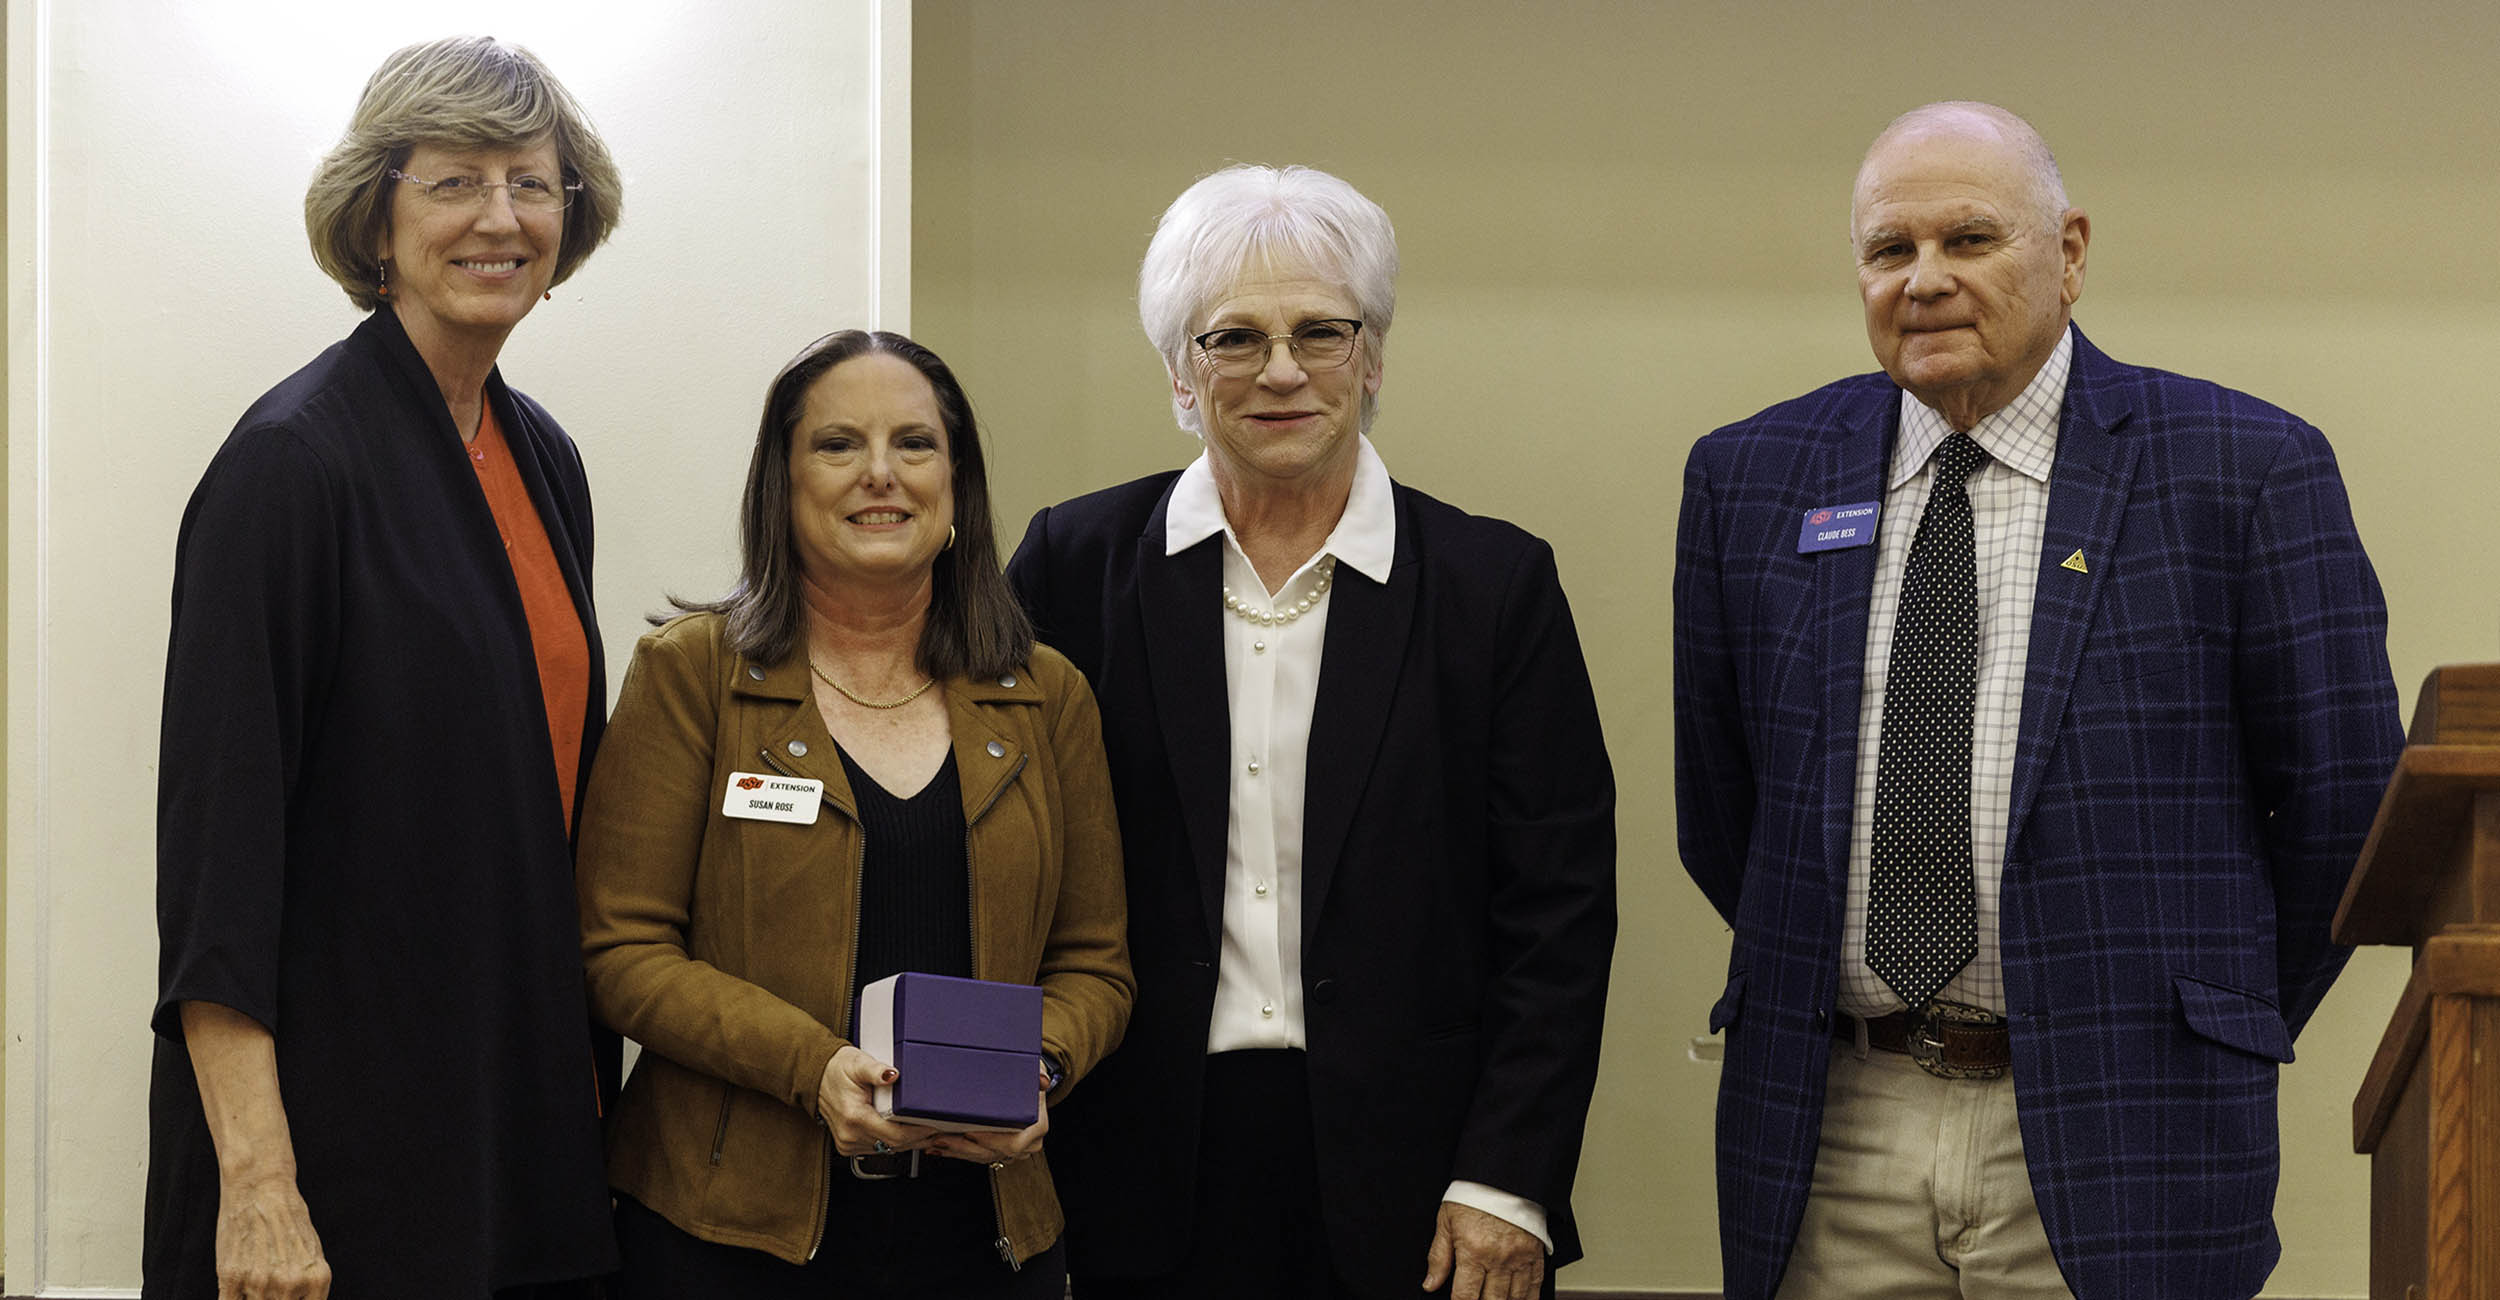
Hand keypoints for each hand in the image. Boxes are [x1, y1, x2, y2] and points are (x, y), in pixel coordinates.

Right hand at [214, 1171, 330, 1299]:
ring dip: (252, 1297)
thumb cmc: (287, 1218)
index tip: (283, 1297)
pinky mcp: (231, 1277)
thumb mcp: (311, 1253)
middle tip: (267, 1278)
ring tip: (254, 1273)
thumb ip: (307, 1284)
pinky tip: (235, 1288)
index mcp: (316, 1279)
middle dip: (273, 1299)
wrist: (260, 1188)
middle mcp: (290, 1284)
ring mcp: (259, 1282)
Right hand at [816, 1045, 936, 1156]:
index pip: (895, 1136)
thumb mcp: (858, 1063)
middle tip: (941, 1131)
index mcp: (854, 1117)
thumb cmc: (837, 1069)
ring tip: (929, 1132)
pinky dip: (894, 1142)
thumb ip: (876, 1070)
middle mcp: (850, 1134)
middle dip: (919, 1139)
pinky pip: (878, 1149)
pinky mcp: (848, 1145)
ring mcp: (848, 1142)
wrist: (817, 1076)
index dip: (918, 1133)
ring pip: (887, 1150)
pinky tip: (908, 1134)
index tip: (934, 1127)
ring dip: (908, 1143)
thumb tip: (892, 1074)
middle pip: (894, 1146)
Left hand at [928, 1064, 1050, 1166]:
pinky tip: (942, 1147)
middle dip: (963, 1147)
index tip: (969, 1132)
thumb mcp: (1035, 1070)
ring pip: (983, 1157)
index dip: (989, 1140)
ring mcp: (1015, 1150)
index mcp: (1037, 1127)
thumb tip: (1042, 1081)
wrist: (1032, 1087)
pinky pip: (979, 1156)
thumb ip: (1038, 1074)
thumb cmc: (1030, 1077)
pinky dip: (959, 1152)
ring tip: (935, 1143)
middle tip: (940, 1138)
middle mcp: (1028, 1143)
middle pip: (992, 1153)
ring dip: (956, 1151)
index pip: (1012, 1143)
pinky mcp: (1001, 1150)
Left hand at [1421, 1201, 1543, 1299]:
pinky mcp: (1535, 1255)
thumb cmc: (1474, 1196)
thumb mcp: (1447, 1222)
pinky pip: (1534, 1286)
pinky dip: (1528, 1299)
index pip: (1465, 1296)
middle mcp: (1498, 1259)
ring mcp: (1519, 1259)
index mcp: (1474, 1251)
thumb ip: (1438, 1256)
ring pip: (1514, 1299)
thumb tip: (1430, 1283)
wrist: (1504, 1176)